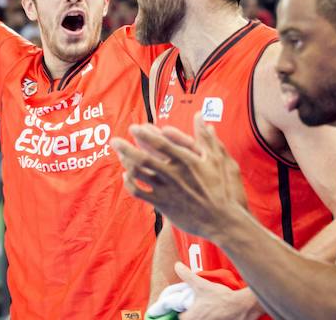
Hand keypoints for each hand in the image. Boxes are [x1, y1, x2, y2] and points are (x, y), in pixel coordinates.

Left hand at [112, 112, 247, 239]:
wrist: (221, 220)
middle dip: (126, 148)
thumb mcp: (218, 159)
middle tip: (114, 140)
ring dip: (126, 164)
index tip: (134, 127)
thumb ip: (206, 136)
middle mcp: (173, 174)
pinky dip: (131, 184)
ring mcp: (167, 190)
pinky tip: (127, 176)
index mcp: (186, 160)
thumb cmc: (222, 188)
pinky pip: (140, 193)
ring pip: (139, 175)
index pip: (160, 143)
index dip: (144, 134)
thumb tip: (200, 116)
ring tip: (120, 155)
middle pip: (143, 158)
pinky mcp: (163, 204)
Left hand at [175, 263, 261, 319]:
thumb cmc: (221, 298)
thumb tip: (177, 265)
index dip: (183, 309)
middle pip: (191, 319)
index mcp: (191, 318)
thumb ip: (187, 275)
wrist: (242, 306)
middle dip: (193, 313)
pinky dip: (213, 318)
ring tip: (209, 308)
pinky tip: (218, 313)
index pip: (180, 316)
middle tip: (200, 304)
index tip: (186, 304)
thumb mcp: (201, 284)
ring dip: (204, 316)